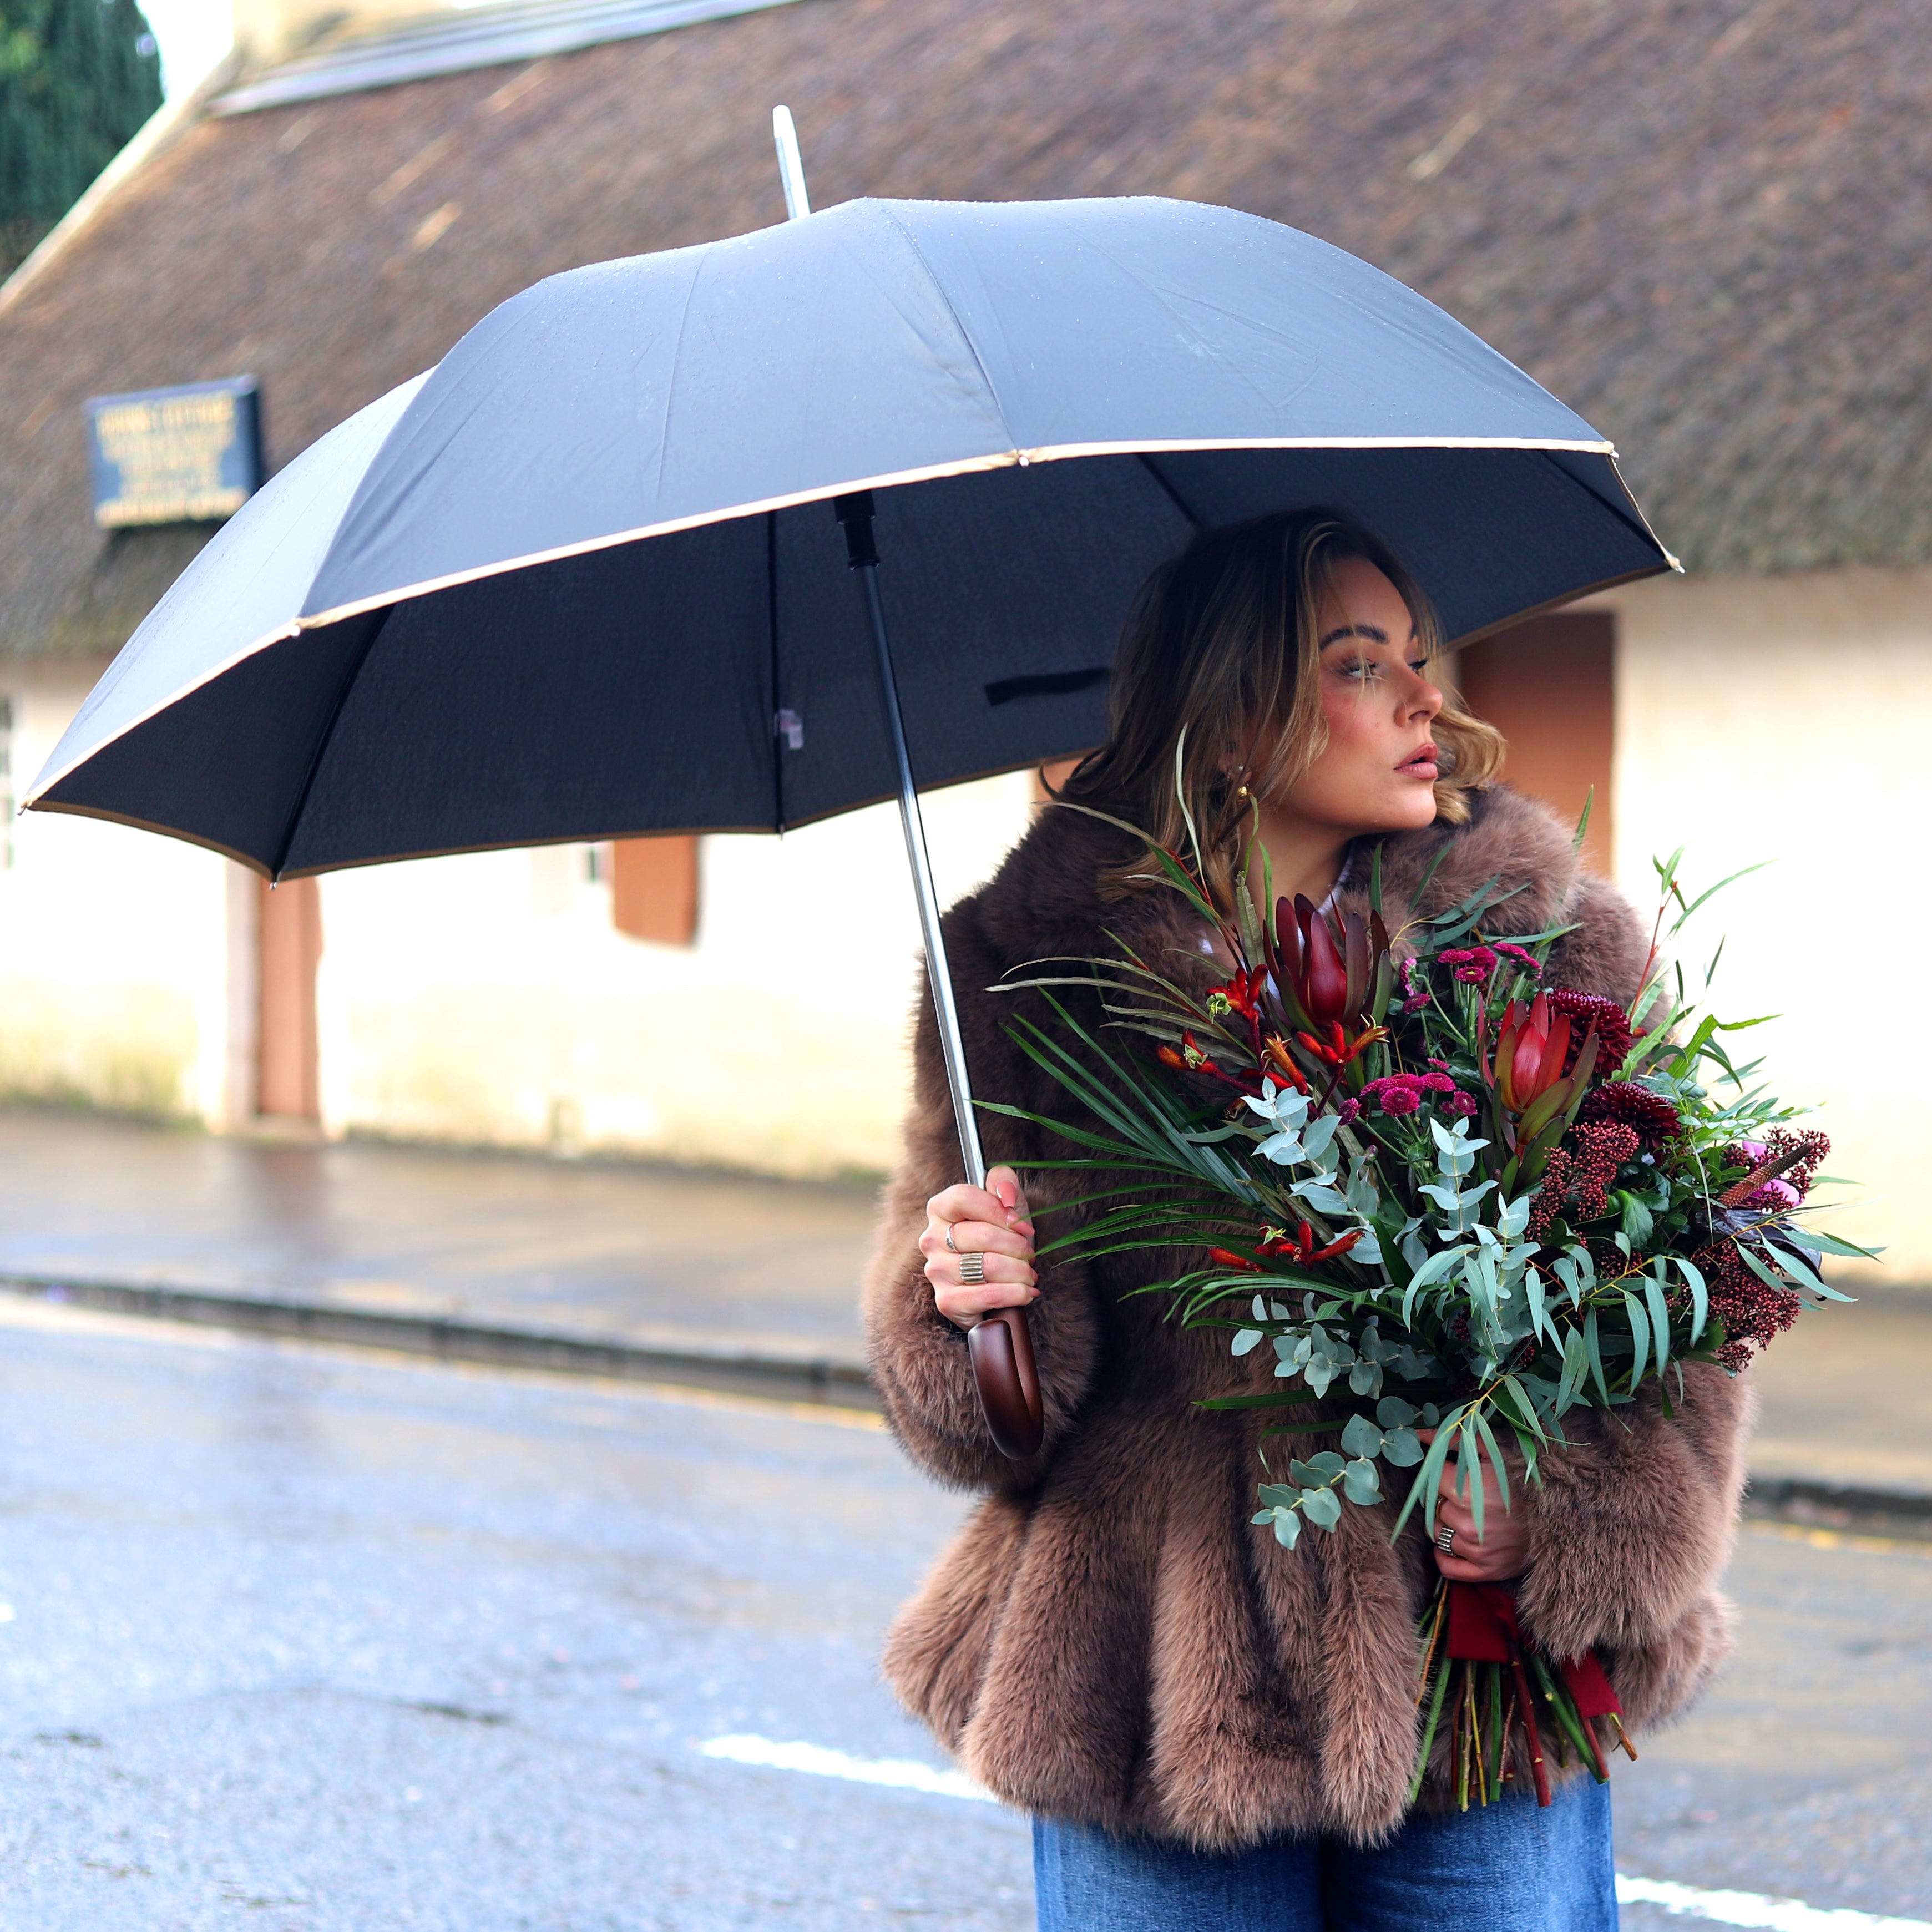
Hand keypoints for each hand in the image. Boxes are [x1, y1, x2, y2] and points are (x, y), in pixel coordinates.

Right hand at [921, 1165, 1036, 1327]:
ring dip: (1020, 1271)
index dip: (1000, 1211)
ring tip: (1028, 1273)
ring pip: (989, 1266)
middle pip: (983, 1235)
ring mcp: (936, 1271)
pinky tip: (1025, 1292)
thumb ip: (1004, 1183)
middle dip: (1018, 1246)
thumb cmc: (1000, 1240)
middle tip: (1029, 1254)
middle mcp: (931, 1239)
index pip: (965, 1198)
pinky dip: (1015, 1294)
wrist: (995, 1285)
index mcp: (940, 1209)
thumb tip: (1006, 1194)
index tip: (1024, 1225)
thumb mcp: (1006, 1204)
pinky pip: (988, 1295)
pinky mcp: (946, 1301)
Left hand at [1417, 1429, 1530, 1582]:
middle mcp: (1468, 1524)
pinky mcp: (1486, 1571)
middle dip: (1446, 1500)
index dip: (1442, 1476)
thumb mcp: (1495, 1452)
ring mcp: (1477, 1550)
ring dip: (1448, 1525)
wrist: (1564, 1516)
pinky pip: (1447, 1567)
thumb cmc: (1527, 1480)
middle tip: (1466, 1497)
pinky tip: (1455, 1543)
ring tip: (1468, 1517)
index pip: (1432, 1482)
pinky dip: (1445, 1555)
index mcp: (1468, 1492)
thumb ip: (1455, 1442)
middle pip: (1434, 1509)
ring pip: (1439, 1535)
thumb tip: (1419, 1434)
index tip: (1454, 1475)